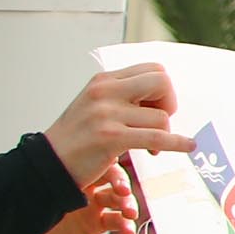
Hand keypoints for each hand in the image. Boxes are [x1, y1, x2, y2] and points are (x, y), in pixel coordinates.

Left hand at [0, 170, 134, 233]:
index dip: (110, 166)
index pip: (96, 163)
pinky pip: (116, 222)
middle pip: (113, 179)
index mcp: (68, 175)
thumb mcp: (34, 200)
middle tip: (124, 193)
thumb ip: (49, 186)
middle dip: (122, 185)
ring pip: (118, 200)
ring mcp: (90, 207)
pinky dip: (125, 226)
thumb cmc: (21, 221)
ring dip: (129, 205)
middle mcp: (82, 188)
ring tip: (130, 214)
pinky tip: (127, 232)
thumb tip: (59, 170)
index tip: (115, 170)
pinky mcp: (94, 226)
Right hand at [47, 63, 188, 184]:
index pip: (153, 69)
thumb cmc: (77, 139)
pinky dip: (177, 143)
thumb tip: (163, 98)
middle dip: (171, 103)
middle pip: (162, 82)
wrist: (47, 164)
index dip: (163, 88)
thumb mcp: (96, 107)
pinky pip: (157, 137)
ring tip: (151, 147)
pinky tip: (187, 147)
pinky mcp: (111, 137)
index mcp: (104, 81)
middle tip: (161, 122)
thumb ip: (124, 97)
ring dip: (164, 134)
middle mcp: (105, 91)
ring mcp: (106, 113)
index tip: (158, 107)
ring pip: (160, 116)